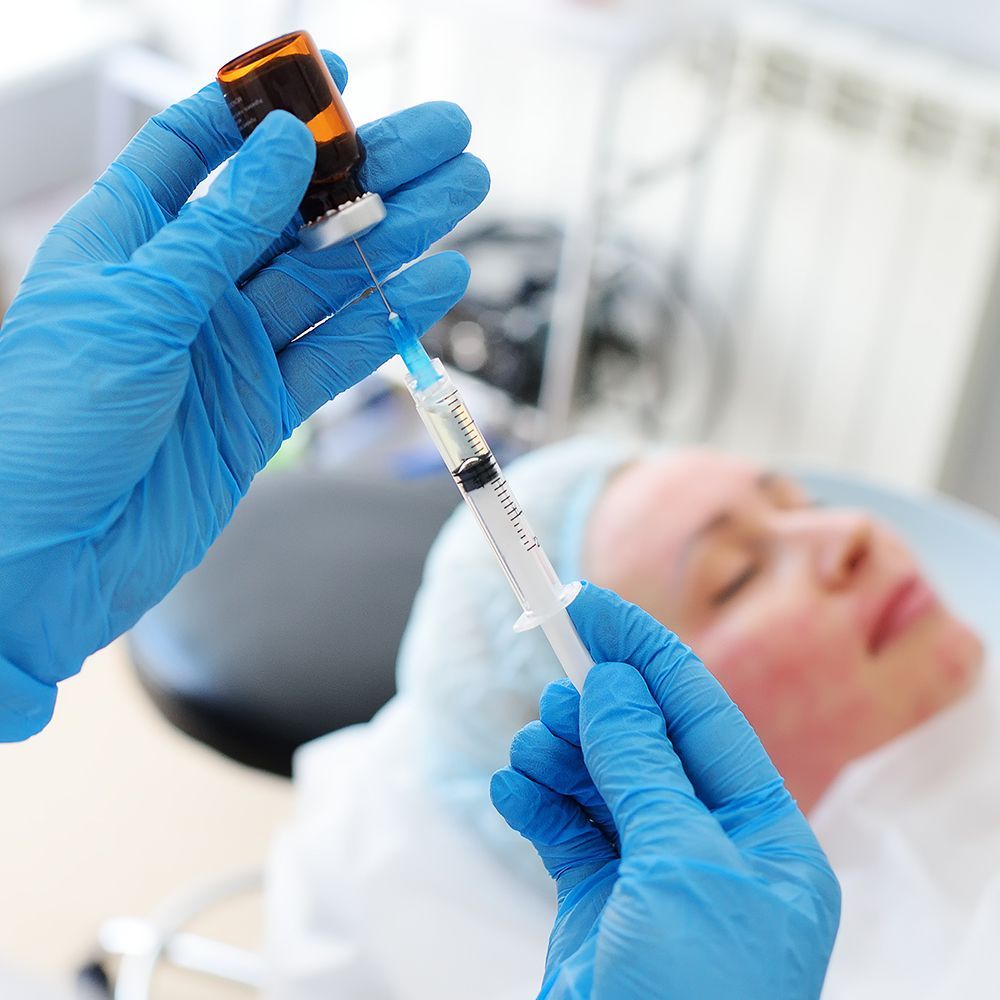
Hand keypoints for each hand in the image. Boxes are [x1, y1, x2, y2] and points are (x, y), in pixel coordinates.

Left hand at [0, 52, 488, 738]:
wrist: (46, 561)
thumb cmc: (44, 428)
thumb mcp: (129, 309)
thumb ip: (214, 232)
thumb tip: (282, 148)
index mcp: (128, 241)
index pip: (202, 148)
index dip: (269, 108)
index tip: (338, 78)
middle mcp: (185, 289)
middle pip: (293, 211)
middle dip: (370, 170)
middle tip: (446, 136)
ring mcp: (230, 350)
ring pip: (331, 280)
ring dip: (398, 238)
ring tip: (465, 197)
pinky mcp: (262, 409)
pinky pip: (338, 355)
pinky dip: (389, 322)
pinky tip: (437, 284)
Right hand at [491, 584, 839, 998]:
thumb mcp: (677, 869)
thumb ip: (643, 767)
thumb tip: (616, 684)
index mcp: (764, 840)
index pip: (700, 717)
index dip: (645, 654)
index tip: (589, 605)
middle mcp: (711, 852)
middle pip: (645, 746)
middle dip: (597, 709)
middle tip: (553, 679)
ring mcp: (652, 879)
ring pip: (600, 784)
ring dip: (561, 754)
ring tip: (532, 747)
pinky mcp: (599, 907)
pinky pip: (567, 831)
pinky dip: (538, 802)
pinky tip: (515, 787)